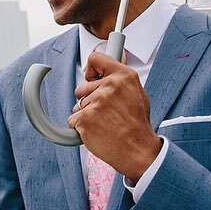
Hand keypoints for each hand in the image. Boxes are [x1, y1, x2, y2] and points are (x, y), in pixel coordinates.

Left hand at [68, 50, 162, 183]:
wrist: (138, 150)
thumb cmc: (137, 126)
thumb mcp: (138, 94)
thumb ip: (121, 80)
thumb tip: (107, 70)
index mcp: (124, 76)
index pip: (96, 59)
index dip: (91, 69)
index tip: (91, 78)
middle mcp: (110, 85)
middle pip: (83, 87)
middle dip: (89, 100)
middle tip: (105, 113)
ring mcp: (96, 101)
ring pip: (78, 105)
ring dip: (86, 116)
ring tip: (104, 124)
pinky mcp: (85, 118)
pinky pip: (73, 120)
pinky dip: (81, 128)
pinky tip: (97, 132)